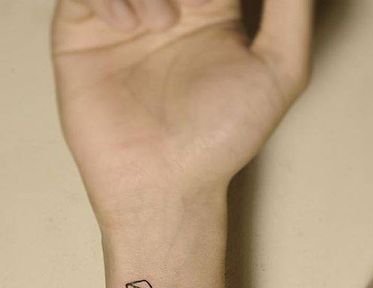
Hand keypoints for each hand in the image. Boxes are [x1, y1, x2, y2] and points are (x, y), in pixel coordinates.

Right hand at [51, 0, 311, 230]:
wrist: (163, 184)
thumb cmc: (220, 140)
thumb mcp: (279, 70)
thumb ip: (291, 7)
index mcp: (211, 7)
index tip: (211, 5)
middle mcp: (166, 5)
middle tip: (187, 7)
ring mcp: (122, 17)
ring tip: (162, 22)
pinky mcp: (81, 33)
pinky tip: (129, 25)